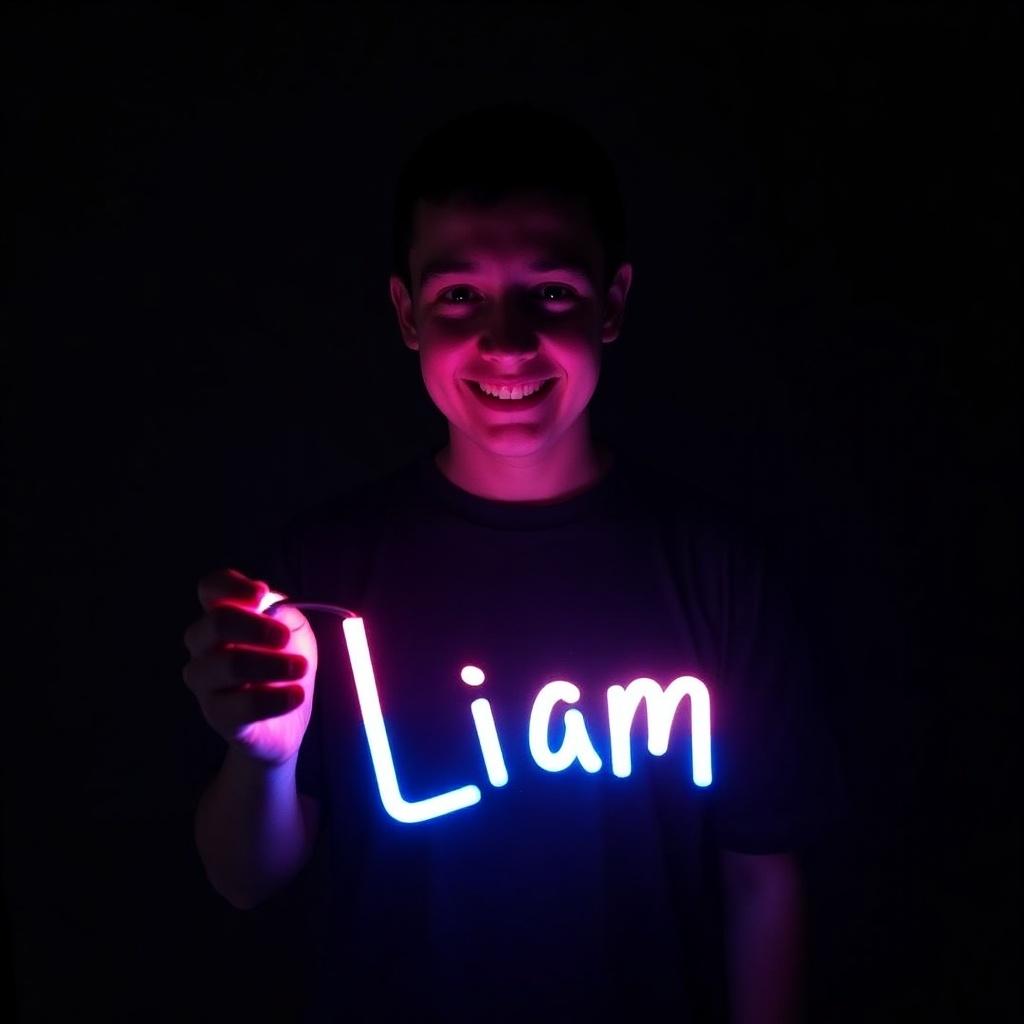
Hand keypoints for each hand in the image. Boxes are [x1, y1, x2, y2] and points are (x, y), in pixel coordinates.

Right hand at [182, 568, 318, 766]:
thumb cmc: (284, 669)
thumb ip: (285, 616)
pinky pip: (239, 706)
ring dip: (271, 663)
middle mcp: (205, 648)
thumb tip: (273, 608)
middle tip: (284, 637)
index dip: (232, 586)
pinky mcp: (219, 717)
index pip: (211, 588)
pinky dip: (275, 699)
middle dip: (256, 625)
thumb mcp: (296, 635)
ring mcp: (207, 683)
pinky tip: (296, 695)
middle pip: (216, 622)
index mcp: (223, 618)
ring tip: (300, 668)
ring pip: (228, 664)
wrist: (284, 724)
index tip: (261, 594)